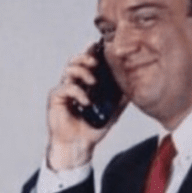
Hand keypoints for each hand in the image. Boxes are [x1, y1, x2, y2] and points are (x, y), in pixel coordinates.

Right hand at [45, 45, 125, 170]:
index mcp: (85, 83)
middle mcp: (73, 83)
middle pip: (75, 60)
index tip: (101, 46)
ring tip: (93, 82)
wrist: (79, 145)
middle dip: (85, 57)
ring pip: (69, 70)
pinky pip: (65, 88)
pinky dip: (78, 92)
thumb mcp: (112, 111)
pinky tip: (86, 101)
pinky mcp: (56, 99)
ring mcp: (64, 90)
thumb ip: (120, 99)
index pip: (87, 62)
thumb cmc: (93, 127)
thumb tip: (135, 88)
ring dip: (82, 72)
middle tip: (96, 62)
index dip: (92, 52)